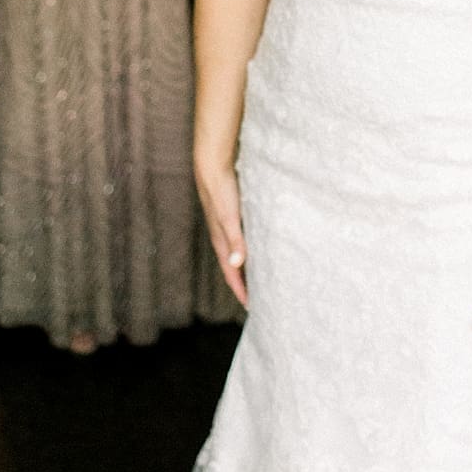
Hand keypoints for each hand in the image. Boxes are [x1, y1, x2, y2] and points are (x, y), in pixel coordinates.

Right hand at [195, 159, 247, 307]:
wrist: (212, 164)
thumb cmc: (221, 190)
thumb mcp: (230, 217)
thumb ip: (234, 239)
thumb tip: (237, 264)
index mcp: (221, 241)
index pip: (231, 273)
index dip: (240, 290)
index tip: (251, 307)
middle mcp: (223, 236)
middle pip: (234, 266)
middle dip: (244, 283)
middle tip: (258, 297)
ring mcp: (227, 225)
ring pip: (237, 252)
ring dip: (247, 265)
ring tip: (259, 275)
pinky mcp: (232, 214)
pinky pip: (241, 238)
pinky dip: (249, 247)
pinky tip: (258, 244)